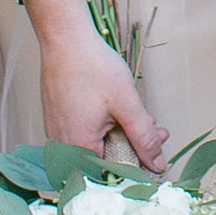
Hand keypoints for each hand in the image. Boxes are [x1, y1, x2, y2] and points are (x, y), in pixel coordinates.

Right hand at [31, 0, 167, 167]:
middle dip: (135, 146)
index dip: (140, 164)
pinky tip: (120, 111)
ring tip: (142, 116)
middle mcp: (63, 147)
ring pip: (96, 147)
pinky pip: (84, 135)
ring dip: (122, 135)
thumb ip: (144, 137)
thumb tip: (157, 165)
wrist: (65, 39)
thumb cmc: (93, 67)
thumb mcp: (126, 103)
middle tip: (157, 129)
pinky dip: (105, 128)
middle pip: (105, 161)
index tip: (158, 150)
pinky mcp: (57, 122)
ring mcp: (58, 134)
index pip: (113, 175)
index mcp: (79, 148)